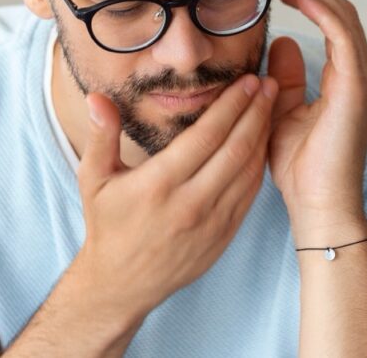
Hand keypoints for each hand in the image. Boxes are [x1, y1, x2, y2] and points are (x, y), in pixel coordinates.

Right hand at [72, 73, 278, 321]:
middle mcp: (189, 203)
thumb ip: (100, 135)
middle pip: (234, 148)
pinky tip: (263, 142)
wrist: (122, 284)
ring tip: (272, 105)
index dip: (230, 105)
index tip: (246, 81)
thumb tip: (96, 97)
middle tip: (268, 84)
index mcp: (158, 184)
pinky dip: (259, 164)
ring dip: (263, 135)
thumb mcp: (94, 179)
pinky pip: (249, 193)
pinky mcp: (224, 235)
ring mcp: (211, 222)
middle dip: (255, 112)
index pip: (206, 135)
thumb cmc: (108, 225)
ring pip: (247, 170)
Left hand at [266, 0, 366, 245]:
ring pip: (344, 18)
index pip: (332, 24)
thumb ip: (285, 77)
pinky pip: (343, 36)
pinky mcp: (357, 88)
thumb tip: (280, 41)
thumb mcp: (282, 111)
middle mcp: (359, 74)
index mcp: (344, 79)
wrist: (317, 206)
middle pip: (340, 13)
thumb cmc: (301, 169)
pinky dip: (321, 10)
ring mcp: (362, 80)